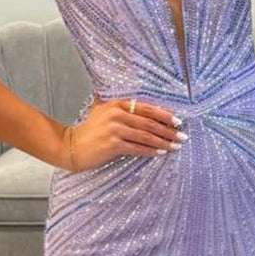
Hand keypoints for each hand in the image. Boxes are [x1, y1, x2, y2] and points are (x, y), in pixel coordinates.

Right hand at [64, 94, 185, 171]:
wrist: (72, 147)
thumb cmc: (89, 131)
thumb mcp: (101, 111)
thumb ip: (117, 105)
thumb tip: (138, 103)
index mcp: (117, 104)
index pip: (147, 107)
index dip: (165, 114)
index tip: (178, 121)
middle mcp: (117, 114)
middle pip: (149, 122)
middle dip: (168, 130)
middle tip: (182, 136)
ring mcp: (115, 129)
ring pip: (146, 135)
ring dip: (163, 142)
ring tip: (175, 146)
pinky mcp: (113, 145)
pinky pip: (137, 148)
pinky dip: (151, 150)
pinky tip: (161, 152)